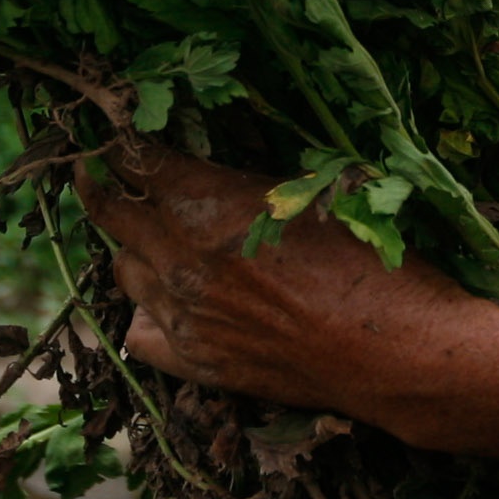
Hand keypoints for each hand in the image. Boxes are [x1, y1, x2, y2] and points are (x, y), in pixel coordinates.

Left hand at [74, 140, 486, 410]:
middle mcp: (183, 259)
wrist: (401, 354)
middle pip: (111, 211)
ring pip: (125, 271)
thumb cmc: (374, 262)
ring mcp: (185, 316)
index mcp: (209, 205)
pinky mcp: (197, 364)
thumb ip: (246, 183)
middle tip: (97, 172)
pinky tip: (170, 304)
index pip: (134, 161)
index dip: (117, 142)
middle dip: (101, 186)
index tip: (111, 134)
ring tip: (154, 241)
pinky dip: (149, 314)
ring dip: (136, 250)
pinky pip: (140, 333)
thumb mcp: (313, 196)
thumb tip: (210, 165)